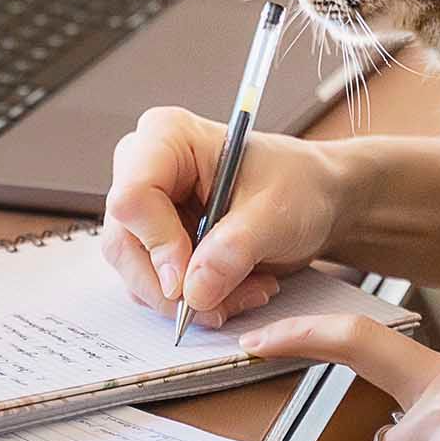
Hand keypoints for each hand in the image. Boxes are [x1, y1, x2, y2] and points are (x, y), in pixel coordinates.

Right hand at [101, 106, 342, 327]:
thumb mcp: (276, 214)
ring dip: (190, 298)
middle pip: (124, 241)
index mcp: (167, 137)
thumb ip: (233, 250)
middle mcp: (144, 169)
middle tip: (221, 303)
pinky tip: (234, 289)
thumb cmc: (297, 185)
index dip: (157, 243)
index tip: (188, 281)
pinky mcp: (154, 242)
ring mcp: (146, 209)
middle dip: (174, 286)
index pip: (132, 196)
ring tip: (245, 290)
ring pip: (136, 272)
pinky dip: (195, 300)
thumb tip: (193, 292)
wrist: (314, 200)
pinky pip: (154, 285)